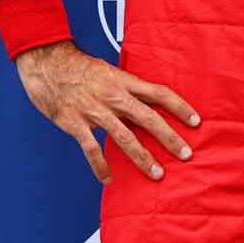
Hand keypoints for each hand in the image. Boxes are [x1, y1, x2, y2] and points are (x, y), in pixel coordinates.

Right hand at [14, 40, 199, 184]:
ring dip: (142, 157)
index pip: (160, 93)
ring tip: (157, 173)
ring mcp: (94, 111)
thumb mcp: (109, 71)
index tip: (196, 121)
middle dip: (169, 138)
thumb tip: (146, 100)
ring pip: (125, 137)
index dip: (180, 106)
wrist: (47, 63)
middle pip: (149, 118)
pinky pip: (91, 148)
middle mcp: (114, 96)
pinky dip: (100, 165)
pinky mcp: (75, 123)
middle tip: (186, 154)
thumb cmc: (78, 67)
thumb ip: (126, 87)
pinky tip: (108, 179)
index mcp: (124, 81)